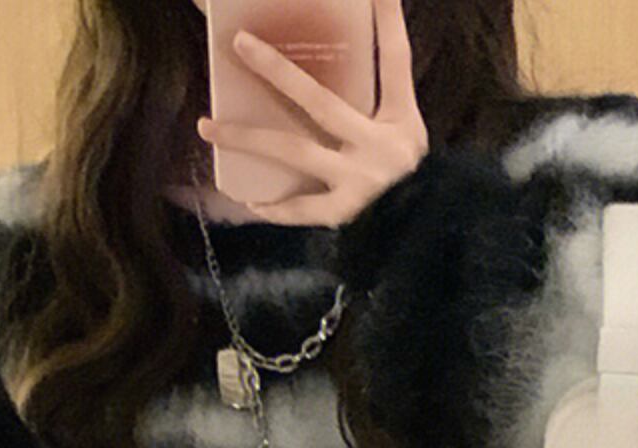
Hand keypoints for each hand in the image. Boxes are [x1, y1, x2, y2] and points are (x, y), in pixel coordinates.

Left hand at [195, 0, 428, 225]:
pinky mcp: (344, 214)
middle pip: (320, 101)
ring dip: (248, 138)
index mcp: (398, 121)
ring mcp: (358, 182)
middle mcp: (377, 147)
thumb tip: (345, 57)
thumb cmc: (413, 179)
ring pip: (294, 152)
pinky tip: (249, 199)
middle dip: (278, 71)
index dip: (387, 23)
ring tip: (208, 126)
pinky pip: (301, 210)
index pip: (394, 61)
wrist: (430, 233)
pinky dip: (275, 208)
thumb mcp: (407, 132)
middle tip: (240, 44)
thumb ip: (380, 98)